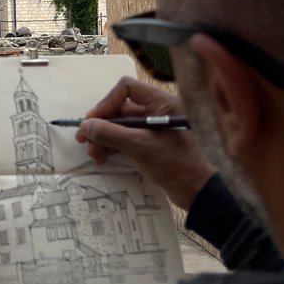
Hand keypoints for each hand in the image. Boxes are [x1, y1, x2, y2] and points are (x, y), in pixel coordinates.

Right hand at [76, 77, 214, 209]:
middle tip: (84, 140)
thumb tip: (86, 126)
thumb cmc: (177, 164)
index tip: (92, 121)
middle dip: (101, 125)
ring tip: (94, 154)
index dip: (106, 103)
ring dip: (104, 138)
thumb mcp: (140, 146)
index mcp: (162, 103)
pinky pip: (127, 139)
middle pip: (121, 109)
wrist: (199, 193)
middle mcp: (159, 111)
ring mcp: (155, 129)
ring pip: (121, 126)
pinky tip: (103, 158)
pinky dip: (113, 147)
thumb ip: (111, 133)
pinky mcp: (153, 145)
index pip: (127, 89)